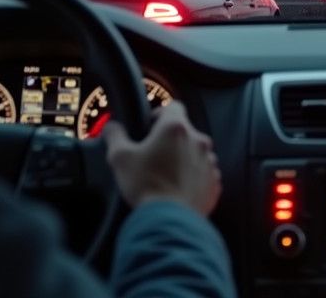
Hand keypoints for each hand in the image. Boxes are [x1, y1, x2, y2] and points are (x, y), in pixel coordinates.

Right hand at [102, 102, 221, 215]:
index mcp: (175, 129)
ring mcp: (209, 162)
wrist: (169, 220)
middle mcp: (198, 141)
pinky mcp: (214, 182)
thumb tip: (112, 127)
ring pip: (196, 152)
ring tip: (166, 175)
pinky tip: (177, 189)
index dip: (161, 114)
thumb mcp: (120, 157)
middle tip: (154, 156)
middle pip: (186, 131)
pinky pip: (204, 173)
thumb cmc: (146, 186)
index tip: (151, 126)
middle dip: (171, 140)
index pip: (174, 106)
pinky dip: (193, 177)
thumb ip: (115, 136)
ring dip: (184, 158)